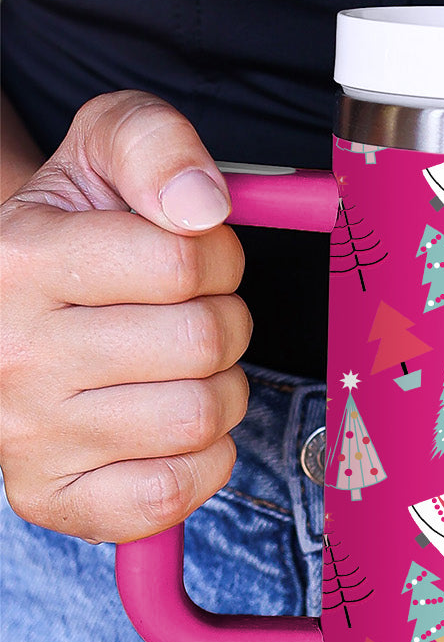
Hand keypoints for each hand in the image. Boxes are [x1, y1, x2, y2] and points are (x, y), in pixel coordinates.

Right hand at [0, 90, 251, 542]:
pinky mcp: (50, 498)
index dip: (216, 256)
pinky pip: (172, 491)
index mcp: (21, 259)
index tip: (194, 259)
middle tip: (192, 316)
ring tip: (181, 369)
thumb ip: (154, 143)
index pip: (182, 261)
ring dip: (219, 390)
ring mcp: (26, 435)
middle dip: (224, 322)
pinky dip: (200, 460)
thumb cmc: (73, 232)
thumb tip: (202, 205)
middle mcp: (11, 353)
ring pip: (198, 418)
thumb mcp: (98, 154)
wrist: (10, 304)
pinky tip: (170, 426)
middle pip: (201, 343)